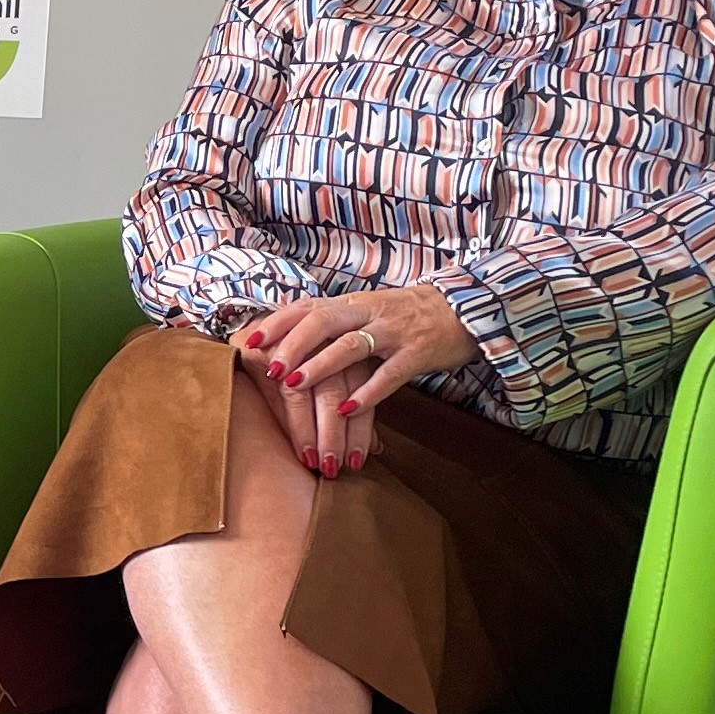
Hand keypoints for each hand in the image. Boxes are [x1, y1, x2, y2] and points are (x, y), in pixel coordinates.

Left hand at [234, 286, 477, 473]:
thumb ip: (332, 326)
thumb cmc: (406, 316)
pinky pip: (390, 374)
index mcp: (351, 303)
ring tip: (295, 383)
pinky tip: (347, 410)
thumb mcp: (365, 313)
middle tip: (269, 367)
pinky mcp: (417, 353)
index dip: (277, 323)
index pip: (307, 307)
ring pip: (351, 345)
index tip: (249, 340)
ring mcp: (393, 332)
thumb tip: (287, 347)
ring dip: (320, 365)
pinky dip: (367, 393)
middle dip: (292, 344)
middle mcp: (368, 312)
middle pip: (322, 320)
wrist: (464, 308)